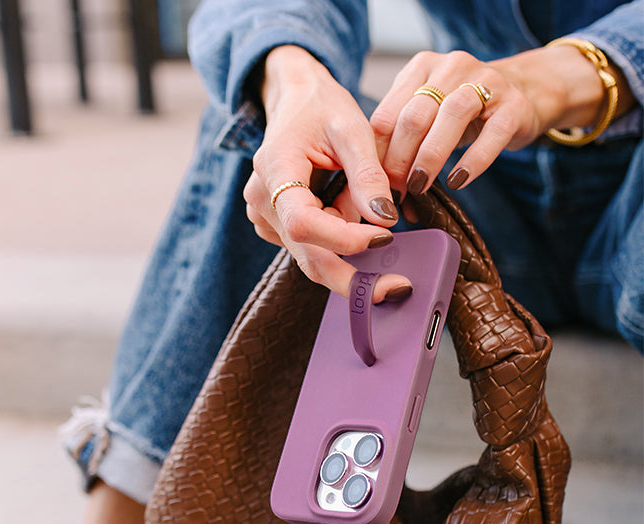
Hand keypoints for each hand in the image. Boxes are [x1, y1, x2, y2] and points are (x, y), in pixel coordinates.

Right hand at [243, 46, 412, 301]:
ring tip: (360, 204)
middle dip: (354, 277)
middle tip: (397, 286)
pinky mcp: (276, 229)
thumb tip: (384, 220)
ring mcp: (265, 219)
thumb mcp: (352, 128)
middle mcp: (262, 201)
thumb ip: (368, 174)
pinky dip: (338, 240)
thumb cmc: (322, 109)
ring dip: (348, 244)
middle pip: (308, 257)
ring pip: (314, 256)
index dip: (344, 240)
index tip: (384, 238)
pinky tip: (343, 207)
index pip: (304, 223)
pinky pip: (312, 250)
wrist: (295, 102)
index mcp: (274, 168)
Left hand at [370, 45, 615, 195]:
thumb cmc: (462, 113)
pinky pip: (492, 135)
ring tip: (420, 187)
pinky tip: (457, 181)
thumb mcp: (428, 115)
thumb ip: (400, 139)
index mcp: (422, 69)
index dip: (378, 154)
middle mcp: (452, 68)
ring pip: (451, 116)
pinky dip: (472, 161)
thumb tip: (374, 186)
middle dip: (400, 159)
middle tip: (395, 191)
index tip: (375, 184)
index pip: (389, 113)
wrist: (523, 91)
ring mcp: (487, 82)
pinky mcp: (514, 106)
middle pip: (415, 115)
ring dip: (430, 157)